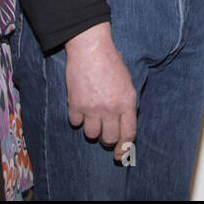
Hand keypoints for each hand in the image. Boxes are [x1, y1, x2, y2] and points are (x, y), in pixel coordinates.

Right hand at [63, 22, 136, 158]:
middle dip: (107, 140)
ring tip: (92, 117)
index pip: (128, 134)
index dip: (124, 148)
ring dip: (91, 129)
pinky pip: (75, 123)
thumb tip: (123, 124)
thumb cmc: (111, 62)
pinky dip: (77, 118)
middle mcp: (110, 108)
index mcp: (127, 102)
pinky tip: (80, 107)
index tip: (120, 155)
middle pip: (109, 139)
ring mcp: (92, 108)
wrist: (90, 48)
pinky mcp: (75, 104)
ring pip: (91, 134)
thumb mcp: (127, 82)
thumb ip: (126, 103)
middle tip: (104, 133)